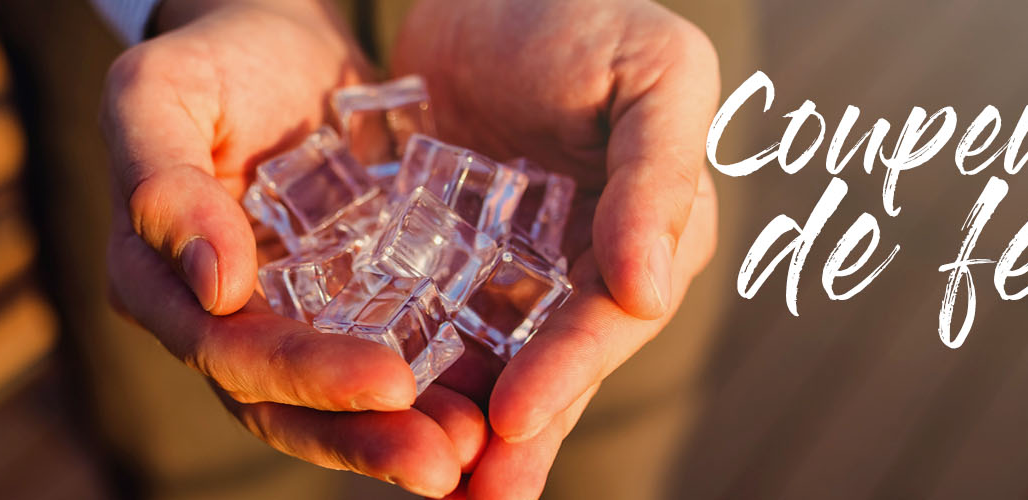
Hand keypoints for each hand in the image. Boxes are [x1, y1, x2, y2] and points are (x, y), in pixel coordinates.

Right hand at [101, 1, 480, 495]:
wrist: (279, 43)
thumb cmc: (214, 61)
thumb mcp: (159, 95)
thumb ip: (163, 184)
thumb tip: (216, 288)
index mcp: (161, 281)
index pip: (226, 350)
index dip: (303, 374)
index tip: (387, 380)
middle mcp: (222, 322)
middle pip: (283, 404)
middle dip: (363, 439)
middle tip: (444, 461)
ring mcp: (288, 323)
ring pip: (337, 405)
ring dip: (401, 439)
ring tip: (475, 456)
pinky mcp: (350, 310)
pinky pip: (390, 362)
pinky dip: (434, 394)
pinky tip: (493, 416)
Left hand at [392, 0, 720, 496]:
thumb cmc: (587, 14)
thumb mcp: (654, 74)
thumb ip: (659, 175)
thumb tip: (649, 292)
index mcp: (648, 233)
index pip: (608, 319)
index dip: (567, 372)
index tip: (514, 417)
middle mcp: (582, 266)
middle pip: (549, 364)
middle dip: (515, 436)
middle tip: (473, 499)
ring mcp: (512, 266)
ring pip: (486, 359)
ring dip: (458, 423)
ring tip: (427, 484)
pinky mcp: (446, 254)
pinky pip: (424, 316)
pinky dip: (405, 364)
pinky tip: (368, 409)